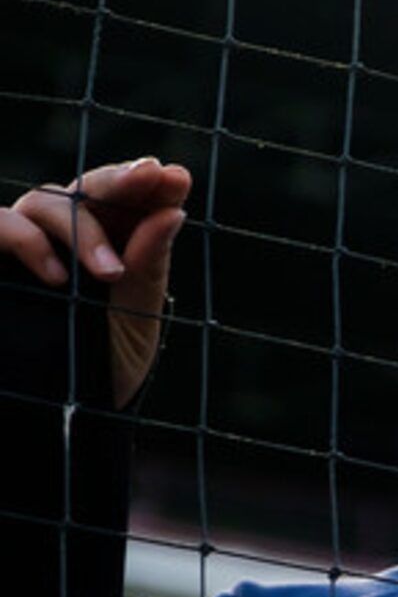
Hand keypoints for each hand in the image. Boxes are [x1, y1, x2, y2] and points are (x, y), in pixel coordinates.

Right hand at [2, 157, 191, 406]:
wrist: (60, 421)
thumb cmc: (103, 369)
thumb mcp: (135, 321)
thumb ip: (148, 268)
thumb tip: (174, 211)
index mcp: (106, 246)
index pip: (124, 200)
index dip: (146, 183)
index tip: (175, 176)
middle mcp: (61, 236)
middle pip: (86, 190)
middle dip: (121, 181)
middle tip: (153, 178)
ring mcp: (22, 245)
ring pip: (44, 202)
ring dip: (81, 228)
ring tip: (110, 273)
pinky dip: (24, 241)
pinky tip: (58, 276)